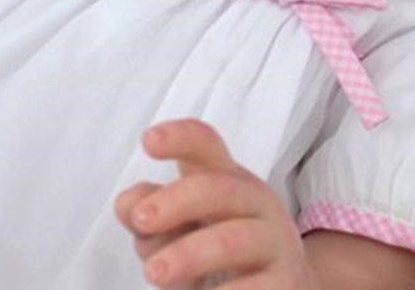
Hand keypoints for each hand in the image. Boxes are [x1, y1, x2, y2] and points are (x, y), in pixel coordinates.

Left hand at [115, 118, 317, 289]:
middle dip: (178, 201)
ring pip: (234, 240)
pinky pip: (252, 289)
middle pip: (219, 188)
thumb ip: (155, 208)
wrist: (286, 283)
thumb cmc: (221, 246)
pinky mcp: (284, 284)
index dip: (180, 139)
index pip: (206, 147)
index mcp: (227, 179)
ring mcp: (273, 244)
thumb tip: (128, 205)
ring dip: (191, 254)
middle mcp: (254, 203)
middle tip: (141, 220)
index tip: (148, 140)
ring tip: (155, 273)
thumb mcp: (188, 222)